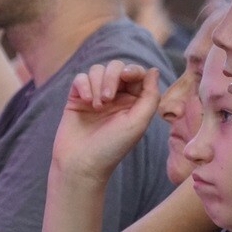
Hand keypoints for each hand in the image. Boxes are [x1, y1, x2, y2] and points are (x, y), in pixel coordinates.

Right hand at [51, 61, 160, 183]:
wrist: (82, 163)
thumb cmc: (113, 147)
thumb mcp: (138, 122)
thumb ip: (150, 96)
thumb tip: (154, 70)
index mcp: (133, 101)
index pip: (136, 73)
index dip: (132, 70)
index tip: (127, 77)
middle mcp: (116, 96)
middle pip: (116, 67)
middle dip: (112, 77)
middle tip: (108, 100)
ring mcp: (95, 96)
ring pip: (97, 70)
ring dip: (97, 83)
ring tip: (97, 106)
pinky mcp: (77, 98)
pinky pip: (80, 77)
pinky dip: (83, 85)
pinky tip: (85, 101)